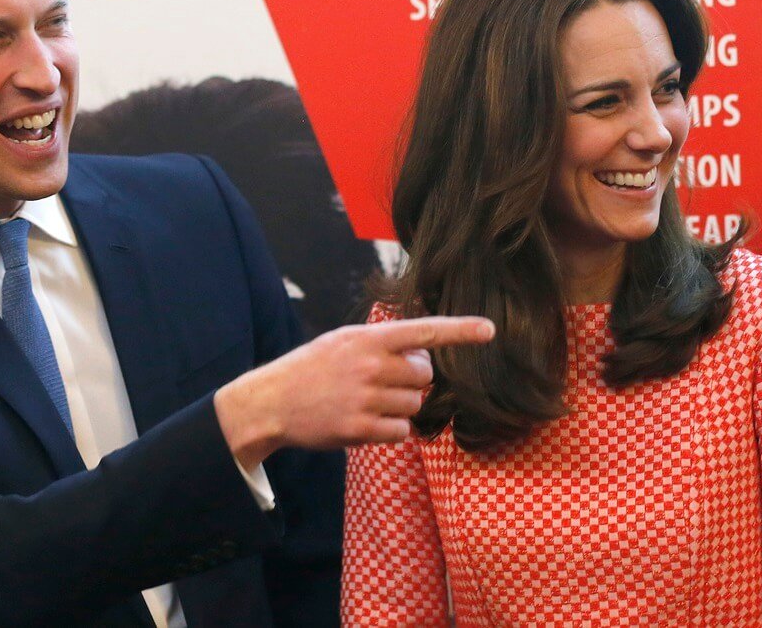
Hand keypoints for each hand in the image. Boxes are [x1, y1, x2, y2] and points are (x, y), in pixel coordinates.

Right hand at [214, 316, 494, 468]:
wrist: (270, 401)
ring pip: (414, 405)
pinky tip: (364, 422)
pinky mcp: (359, 429)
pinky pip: (401, 432)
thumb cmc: (312, 368)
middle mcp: (369, 365)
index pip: (423, 331)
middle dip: (412, 380)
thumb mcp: (343, 341)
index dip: (460, 330)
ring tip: (367, 402)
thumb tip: (424, 358)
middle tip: (382, 382)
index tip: (491, 330)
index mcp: (368, 338)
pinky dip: (390, 430)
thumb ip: (382, 343)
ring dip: (399, 407)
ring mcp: (365, 398)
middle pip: (424, 376)